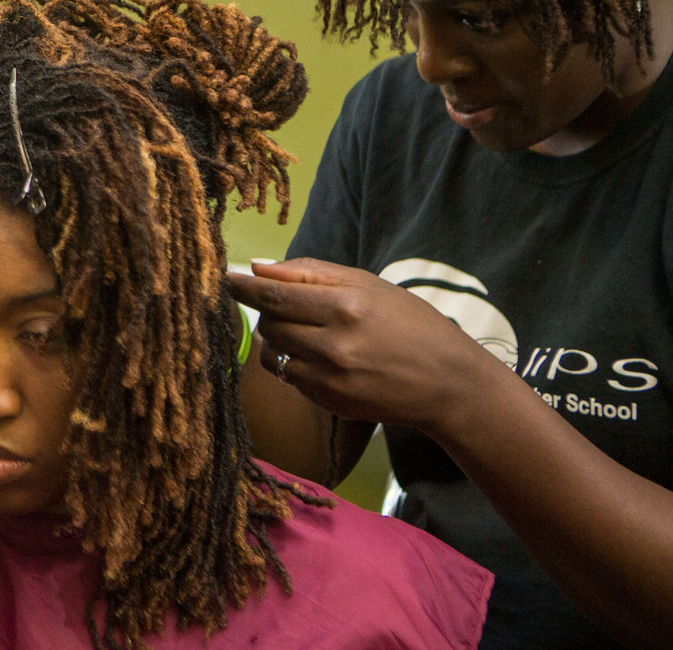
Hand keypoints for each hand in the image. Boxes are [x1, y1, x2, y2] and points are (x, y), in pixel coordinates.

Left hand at [226, 258, 505, 435]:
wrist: (449, 383)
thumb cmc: (411, 324)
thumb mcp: (369, 284)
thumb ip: (311, 273)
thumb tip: (258, 267)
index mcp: (346, 306)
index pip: (274, 295)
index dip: (242, 287)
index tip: (224, 279)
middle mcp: (335, 344)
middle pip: (269, 324)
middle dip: (267, 312)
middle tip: (284, 305)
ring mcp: (332, 380)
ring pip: (274, 354)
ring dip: (278, 340)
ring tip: (306, 332)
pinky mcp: (331, 404)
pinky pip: (291, 378)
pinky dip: (295, 364)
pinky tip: (323, 357)